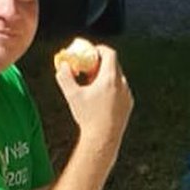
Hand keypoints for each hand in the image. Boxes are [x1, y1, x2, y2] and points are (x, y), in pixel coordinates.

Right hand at [55, 43, 132, 159]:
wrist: (103, 139)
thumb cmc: (88, 117)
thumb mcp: (72, 95)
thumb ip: (65, 76)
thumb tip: (62, 65)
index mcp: (110, 78)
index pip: (109, 53)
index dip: (99, 50)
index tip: (90, 52)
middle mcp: (122, 84)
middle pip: (114, 65)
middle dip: (100, 63)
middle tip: (88, 67)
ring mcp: (127, 95)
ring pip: (117, 78)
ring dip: (105, 77)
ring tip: (92, 85)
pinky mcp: (128, 105)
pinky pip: (120, 90)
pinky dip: (111, 88)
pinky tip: (100, 98)